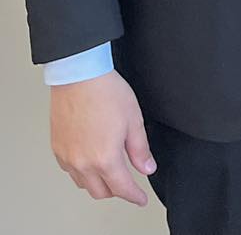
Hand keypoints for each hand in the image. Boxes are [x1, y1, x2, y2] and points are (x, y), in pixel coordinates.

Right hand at [50, 71, 154, 204]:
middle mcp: (83, 163)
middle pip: (100, 192)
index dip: (135, 196)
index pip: (122, 188)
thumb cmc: (106, 93)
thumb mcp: (134, 120)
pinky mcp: (57, 149)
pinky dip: (82, 172)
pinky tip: (91, 160)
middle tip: (128, 183)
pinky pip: (70, 171)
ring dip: (98, 182)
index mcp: (105, 158)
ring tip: (110, 171)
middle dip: (117, 191)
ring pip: (83, 184)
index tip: (141, 198)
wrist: (79, 78)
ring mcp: (67, 157)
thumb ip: (140, 149)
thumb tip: (147, 167)